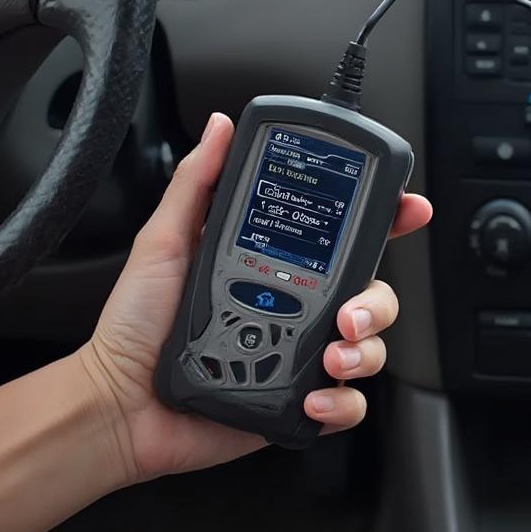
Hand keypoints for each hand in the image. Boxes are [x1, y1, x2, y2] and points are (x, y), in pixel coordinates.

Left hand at [77, 113, 431, 484]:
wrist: (120, 401)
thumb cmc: (137, 323)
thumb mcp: (166, 240)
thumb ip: (197, 182)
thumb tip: (220, 127)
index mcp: (278, 267)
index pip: (344, 238)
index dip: (387, 221)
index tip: (409, 208)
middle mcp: (298, 309)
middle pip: (374, 295)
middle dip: (378, 303)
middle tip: (348, 313)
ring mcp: (301, 356)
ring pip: (370, 348)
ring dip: (364, 351)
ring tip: (330, 356)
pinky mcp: (298, 403)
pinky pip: (347, 404)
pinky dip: (341, 404)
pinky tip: (313, 397)